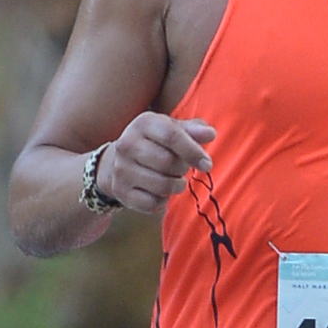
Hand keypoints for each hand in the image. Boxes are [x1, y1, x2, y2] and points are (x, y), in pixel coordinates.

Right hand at [96, 113, 213, 214]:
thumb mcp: (173, 129)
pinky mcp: (120, 191)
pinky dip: (162, 201)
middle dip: (183, 168)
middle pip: (168, 162)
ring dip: (176, 185)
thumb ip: (194, 130)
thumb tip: (210, 134)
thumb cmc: (155, 142)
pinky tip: (159, 191)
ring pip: (162, 185)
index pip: (172, 136)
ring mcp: (121, 169)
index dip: (193, 151)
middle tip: (181, 167)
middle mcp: (127, 144)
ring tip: (173, 178)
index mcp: (143, 123)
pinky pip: (152, 203)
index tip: (207, 164)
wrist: (117, 161)